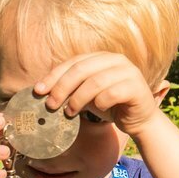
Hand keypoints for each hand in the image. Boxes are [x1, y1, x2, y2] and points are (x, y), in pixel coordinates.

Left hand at [35, 52, 167, 139]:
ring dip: (78, 99)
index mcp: (102, 57)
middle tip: (51, 105)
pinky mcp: (137, 87)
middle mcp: (116, 60)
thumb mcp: (87, 95)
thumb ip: (71, 89)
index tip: (39, 91)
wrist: (139, 120)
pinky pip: (111, 93)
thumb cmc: (111, 105)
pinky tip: (97, 110)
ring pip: (95, 82)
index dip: (54, 76)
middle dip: (62, 87)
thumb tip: (42, 91)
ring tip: (69, 112)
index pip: (73, 62)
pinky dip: (100, 103)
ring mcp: (129, 72)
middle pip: (81, 70)